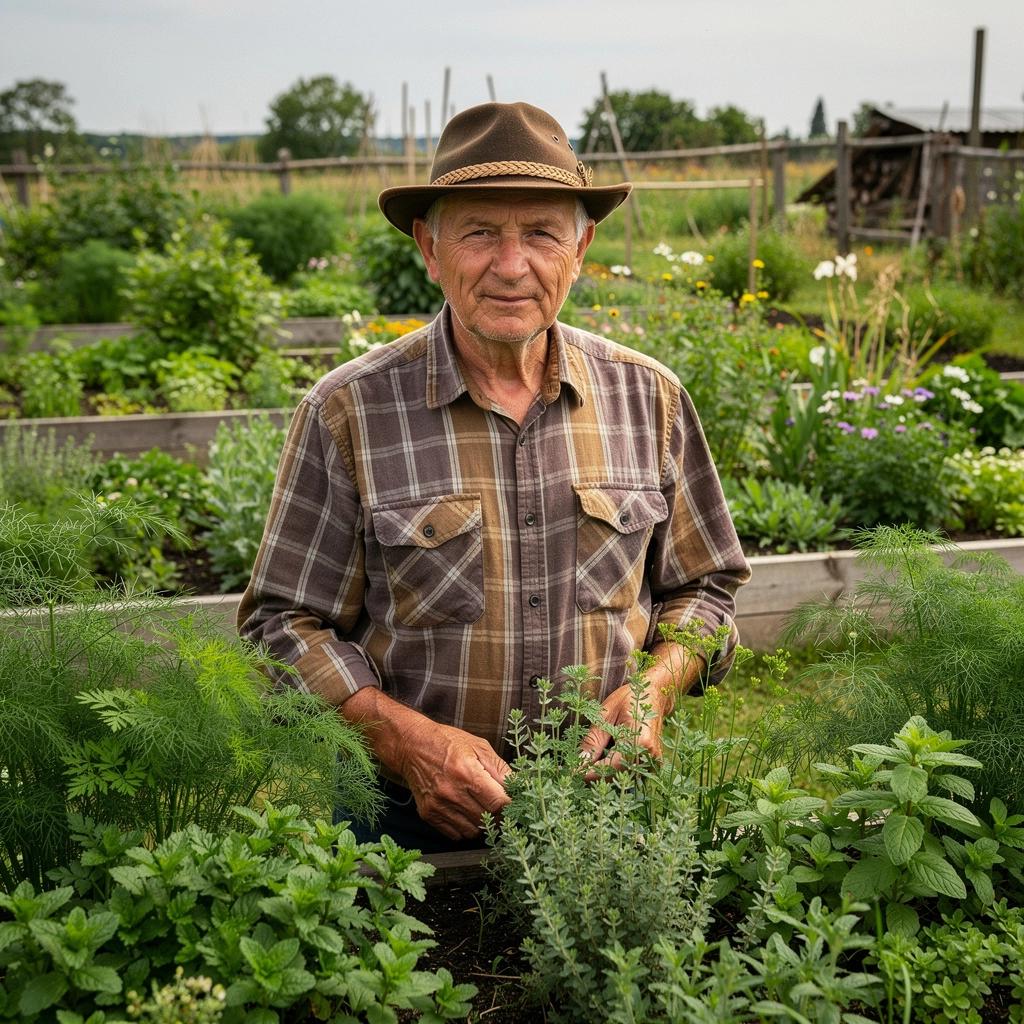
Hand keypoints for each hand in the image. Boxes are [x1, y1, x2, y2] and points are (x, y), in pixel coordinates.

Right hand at [339, 687, 509, 840]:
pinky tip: (466, 811)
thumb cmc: (448, 742)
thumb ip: (500, 769)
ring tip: (481, 807)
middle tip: (500, 806)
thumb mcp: (479, 746)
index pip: (499, 803)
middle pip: (487, 819)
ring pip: (473, 831)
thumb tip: (519, 787)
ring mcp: (439, 806)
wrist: (412, 746)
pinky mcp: (429, 814)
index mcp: (468, 773)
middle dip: (499, 815)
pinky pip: (456, 834)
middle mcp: (452, 792)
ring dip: (482, 824)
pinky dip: (465, 828)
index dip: (511, 806)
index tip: (515, 803)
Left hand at [579, 681, 669, 780]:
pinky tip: (606, 756)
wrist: (655, 694)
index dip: (590, 771)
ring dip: (605, 771)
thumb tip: (580, 761)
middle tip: (576, 767)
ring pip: (622, 774)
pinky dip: (615, 767)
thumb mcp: (605, 714)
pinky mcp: (653, 762)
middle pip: (616, 774)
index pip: (611, 766)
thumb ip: (593, 740)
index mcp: (640, 741)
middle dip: (595, 772)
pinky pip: (630, 771)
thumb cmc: (629, 698)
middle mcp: (650, 755)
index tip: (572, 772)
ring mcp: (654, 760)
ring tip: (590, 760)